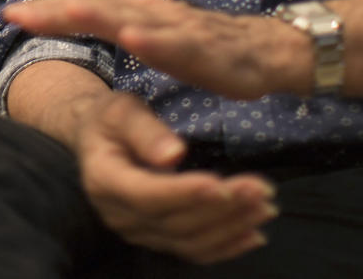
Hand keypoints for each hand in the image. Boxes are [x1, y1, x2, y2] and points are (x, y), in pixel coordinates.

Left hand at [4, 0, 309, 98]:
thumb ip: (108, 14)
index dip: (50, 11)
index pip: (89, 7)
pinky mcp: (204, 48)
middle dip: (60, 11)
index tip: (9, 15)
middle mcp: (155, 12)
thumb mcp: (149, 29)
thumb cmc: (203, 43)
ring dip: (100, 14)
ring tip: (65, 12)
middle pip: (101, 8)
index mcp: (140, 10)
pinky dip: (154, 39)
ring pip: (134, 19)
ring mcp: (179, 28)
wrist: (264, 51)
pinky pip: (176, 44)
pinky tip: (133, 37)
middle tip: (19, 13)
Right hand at [74, 89, 277, 263]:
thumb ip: (146, 131)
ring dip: (230, 227)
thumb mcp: (122, 111)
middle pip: (175, 221)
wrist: (97, 139)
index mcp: (106, 181)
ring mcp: (139, 232)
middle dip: (222, 208)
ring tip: (265, 207)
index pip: (148, 195)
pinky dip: (225, 246)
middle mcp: (121, 216)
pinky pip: (191, 250)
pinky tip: (253, 235)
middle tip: (261, 190)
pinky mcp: (156, 238)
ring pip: (189, 241)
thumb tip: (174, 154)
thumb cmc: (111, 118)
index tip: (220, 184)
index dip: (184, 193)